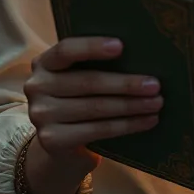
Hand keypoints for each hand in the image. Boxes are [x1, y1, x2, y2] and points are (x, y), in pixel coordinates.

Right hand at [24, 36, 162, 171]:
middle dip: (126, 84)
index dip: (92, 47)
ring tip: (156, 103)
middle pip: (87, 82)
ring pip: (96, 107)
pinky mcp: (51, 140)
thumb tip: (142, 56)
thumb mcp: (79, 79)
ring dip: (131, 106)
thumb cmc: (80, 101)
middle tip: (155, 85)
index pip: (66, 50)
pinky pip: (97, 130)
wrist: (62, 146)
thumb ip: (95, 66)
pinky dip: (126, 125)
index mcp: (44, 63)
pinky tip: (146, 121)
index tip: (121, 46)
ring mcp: (41, 115)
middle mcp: (36, 87)